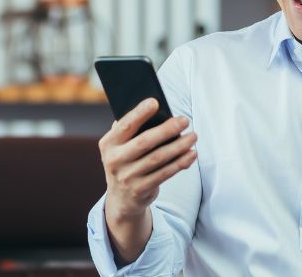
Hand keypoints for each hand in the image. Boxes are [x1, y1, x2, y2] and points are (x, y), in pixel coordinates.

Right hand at [99, 98, 197, 222]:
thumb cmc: (126, 160)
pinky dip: (180, 163)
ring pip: (158, 158)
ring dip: (179, 146)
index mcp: (108, 143)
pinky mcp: (140, 189)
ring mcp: (127, 177)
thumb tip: (156, 113)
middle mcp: (115, 160)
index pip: (125, 125)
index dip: (139, 113)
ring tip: (193, 136)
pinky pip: (165, 173)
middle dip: (167, 130)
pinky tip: (191, 154)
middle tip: (184, 120)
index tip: (155, 102)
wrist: (121, 198)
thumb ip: (131, 130)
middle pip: (144, 142)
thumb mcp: (120, 146)